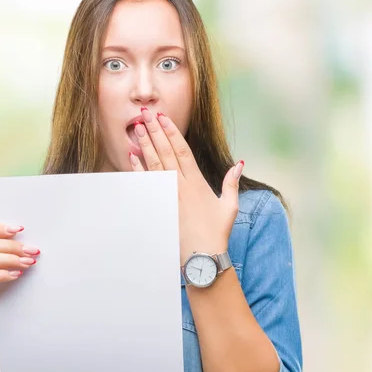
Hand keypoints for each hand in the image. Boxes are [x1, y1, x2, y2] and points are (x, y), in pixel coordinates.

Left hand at [128, 107, 243, 264]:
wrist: (201, 256)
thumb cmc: (216, 233)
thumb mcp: (229, 206)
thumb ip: (231, 183)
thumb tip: (239, 164)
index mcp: (197, 182)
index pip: (182, 150)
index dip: (172, 132)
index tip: (164, 118)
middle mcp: (180, 185)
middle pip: (165, 152)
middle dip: (154, 131)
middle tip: (145, 114)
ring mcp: (167, 196)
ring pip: (153, 164)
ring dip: (144, 145)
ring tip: (136, 128)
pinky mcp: (158, 206)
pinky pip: (146, 183)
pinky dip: (137, 168)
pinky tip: (131, 155)